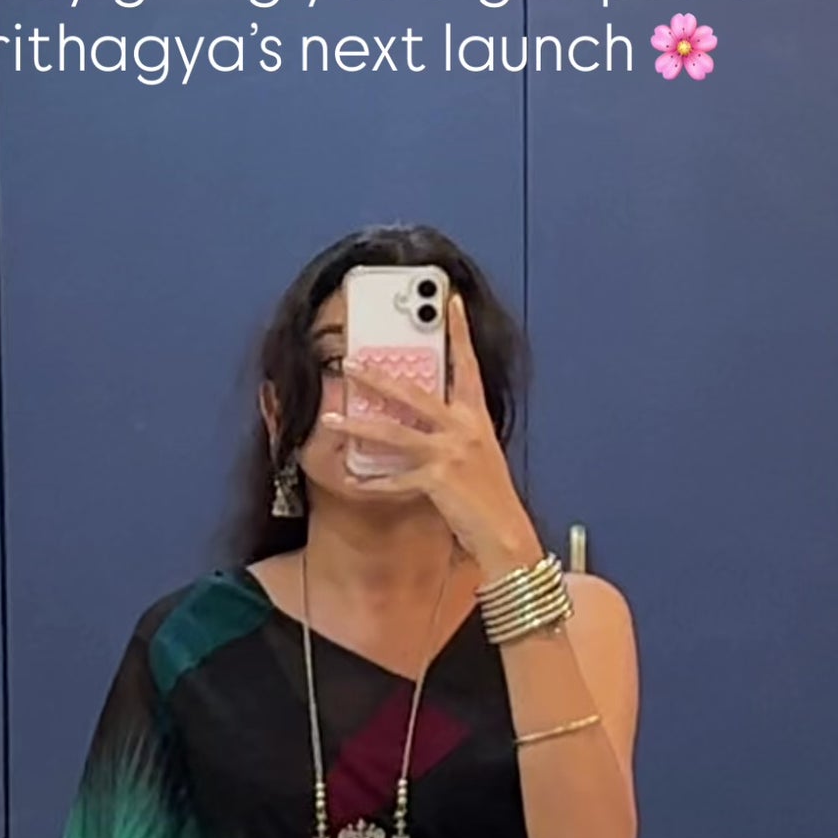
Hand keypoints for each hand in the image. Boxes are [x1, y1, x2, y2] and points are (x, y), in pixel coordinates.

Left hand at [323, 289, 541, 577]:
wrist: (507, 535)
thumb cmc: (491, 498)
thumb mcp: (479, 455)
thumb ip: (455, 433)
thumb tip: (425, 420)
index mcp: (477, 418)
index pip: (468, 365)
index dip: (459, 332)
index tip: (449, 301)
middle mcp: (464, 429)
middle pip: (413, 394)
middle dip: (376, 377)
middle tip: (349, 361)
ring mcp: (450, 454)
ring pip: (393, 433)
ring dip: (357, 427)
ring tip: (330, 420)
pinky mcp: (437, 481)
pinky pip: (394, 479)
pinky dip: (371, 481)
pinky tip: (351, 479)